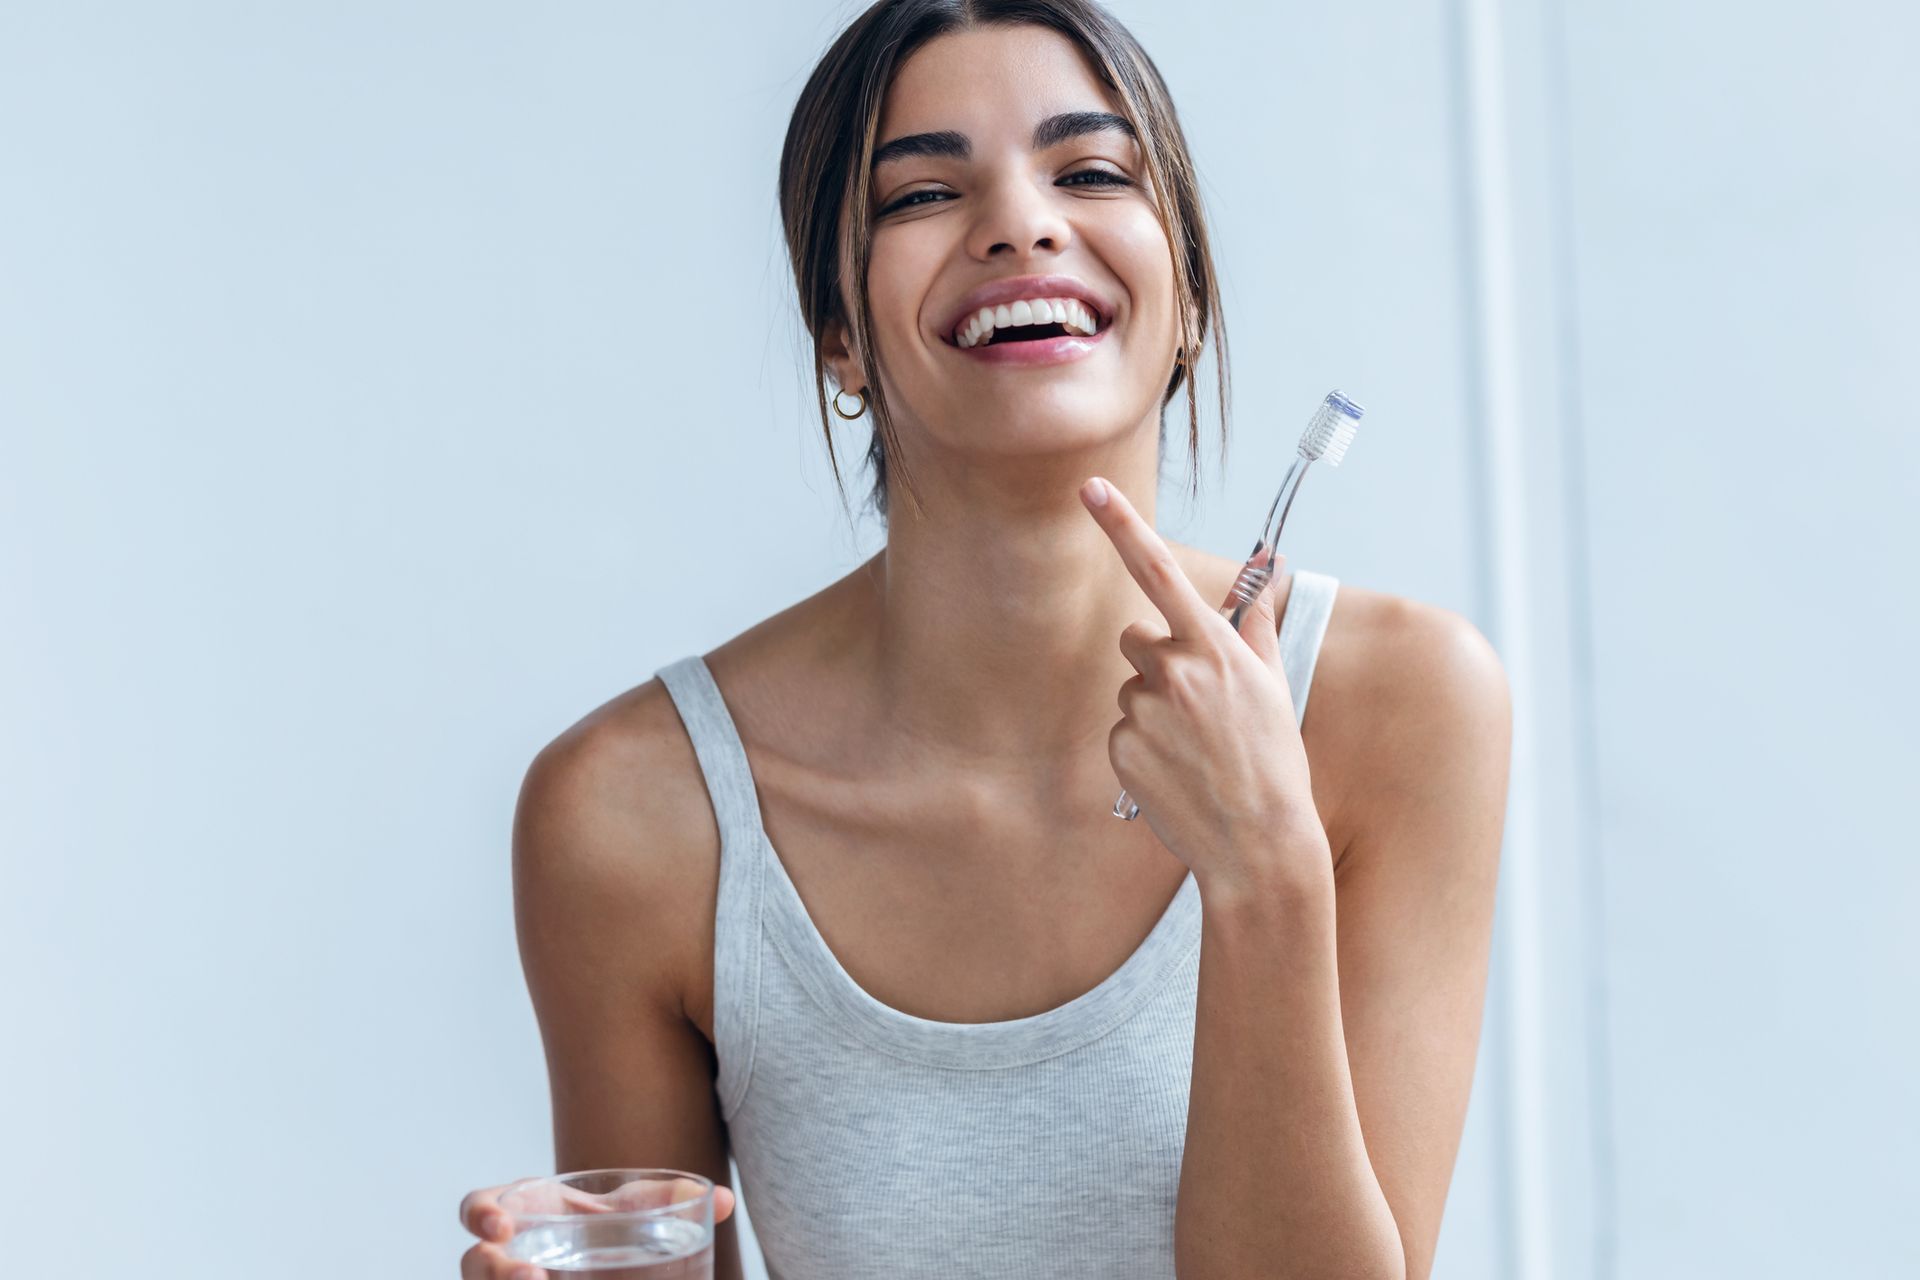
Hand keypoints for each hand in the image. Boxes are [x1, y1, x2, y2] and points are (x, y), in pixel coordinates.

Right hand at [459, 1177, 737, 1279]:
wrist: (614, 1262)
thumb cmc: (612, 1226)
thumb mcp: (637, 1209)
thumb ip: (672, 1199)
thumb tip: (724, 1201)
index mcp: (526, 1211)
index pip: (479, 1208)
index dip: (480, 1214)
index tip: (500, 1225)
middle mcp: (509, 1254)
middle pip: (477, 1265)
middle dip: (495, 1272)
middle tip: (532, 1276)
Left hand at [1078, 475, 1326, 889]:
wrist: (1257, 840)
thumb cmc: (1272, 758)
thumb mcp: (1273, 683)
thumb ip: (1257, 620)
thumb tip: (1270, 564)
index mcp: (1214, 648)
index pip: (1159, 571)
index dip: (1122, 526)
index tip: (1089, 488)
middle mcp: (1174, 671)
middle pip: (1137, 636)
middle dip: (1159, 659)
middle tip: (1200, 705)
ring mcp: (1144, 711)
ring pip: (1132, 686)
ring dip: (1155, 707)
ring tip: (1196, 746)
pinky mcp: (1121, 748)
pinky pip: (1122, 728)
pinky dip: (1144, 745)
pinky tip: (1177, 770)